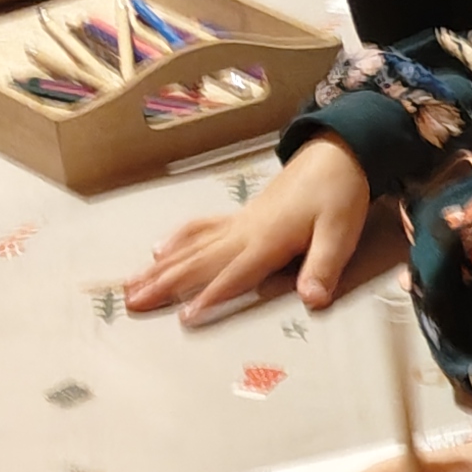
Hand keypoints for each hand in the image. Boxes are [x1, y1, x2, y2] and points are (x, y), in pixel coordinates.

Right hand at [123, 137, 370, 324]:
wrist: (336, 154)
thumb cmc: (339, 194)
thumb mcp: (340, 232)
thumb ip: (323, 267)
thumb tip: (312, 300)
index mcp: (267, 239)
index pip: (232, 274)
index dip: (208, 297)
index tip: (182, 317)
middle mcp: (245, 231)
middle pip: (198, 262)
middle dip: (164, 284)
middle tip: (131, 302)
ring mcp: (239, 222)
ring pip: (192, 248)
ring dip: (161, 267)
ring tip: (131, 284)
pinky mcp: (241, 216)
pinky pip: (200, 230)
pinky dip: (177, 240)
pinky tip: (157, 250)